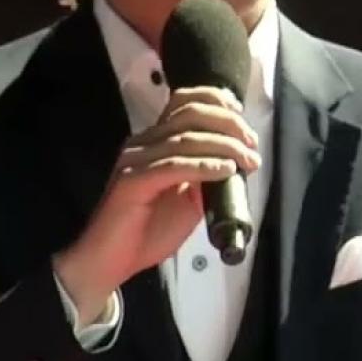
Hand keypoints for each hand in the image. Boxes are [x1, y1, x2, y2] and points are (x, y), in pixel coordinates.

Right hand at [53, 87, 261, 322]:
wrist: (110, 260)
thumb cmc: (145, 233)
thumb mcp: (187, 200)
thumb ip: (204, 178)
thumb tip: (233, 164)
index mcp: (153, 143)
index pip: (182, 103)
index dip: (214, 100)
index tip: (240, 113)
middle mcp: (142, 144)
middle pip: (188, 114)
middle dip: (227, 123)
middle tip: (251, 143)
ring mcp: (135, 160)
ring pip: (185, 139)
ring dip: (224, 146)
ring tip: (247, 159)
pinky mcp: (133, 180)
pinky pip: (174, 166)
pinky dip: (205, 165)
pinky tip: (225, 170)